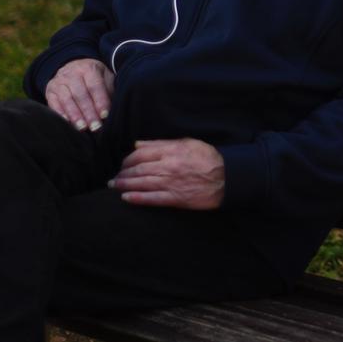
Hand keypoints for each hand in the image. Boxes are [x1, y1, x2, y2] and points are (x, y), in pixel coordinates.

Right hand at [46, 58, 113, 131]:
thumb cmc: (94, 78)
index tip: (104, 116)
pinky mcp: (50, 90)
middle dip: (88, 112)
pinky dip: (60, 113)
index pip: (95, 86)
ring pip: (66, 99)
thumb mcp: (105, 78)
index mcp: (88, 68)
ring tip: (82, 127)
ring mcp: (59, 81)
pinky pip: (53, 103)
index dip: (100, 102)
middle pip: (80, 95)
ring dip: (75, 115)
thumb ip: (108, 91)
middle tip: (95, 126)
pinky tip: (68, 123)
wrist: (73, 68)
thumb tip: (108, 111)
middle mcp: (72, 73)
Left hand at [109, 139, 225, 209]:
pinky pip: (152, 199)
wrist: (227, 178)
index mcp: (171, 152)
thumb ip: (162, 143)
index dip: (128, 159)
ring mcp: (171, 183)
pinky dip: (137, 199)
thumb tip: (139, 144)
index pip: (141, 154)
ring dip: (124, 185)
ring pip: (141, 183)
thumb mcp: (188, 143)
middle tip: (115, 177)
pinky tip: (126, 198)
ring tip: (115, 186)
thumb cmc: (209, 158)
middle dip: (123, 173)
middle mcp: (168, 167)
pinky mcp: (175, 198)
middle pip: (138, 169)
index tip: (123, 163)